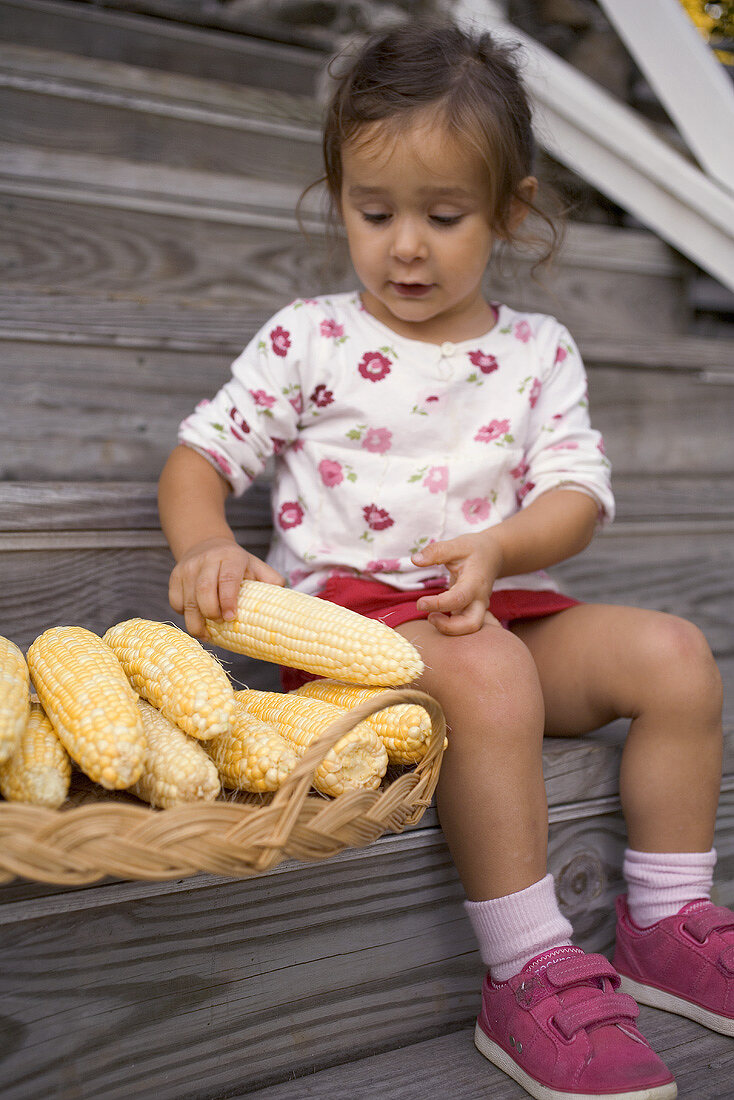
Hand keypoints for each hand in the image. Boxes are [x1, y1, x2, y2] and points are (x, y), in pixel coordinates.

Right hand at [169, 537, 284, 638]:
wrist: (206, 546)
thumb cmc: (237, 564)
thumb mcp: (256, 567)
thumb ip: (271, 582)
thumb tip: (286, 606)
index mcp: (231, 557)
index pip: (227, 579)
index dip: (228, 600)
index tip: (230, 618)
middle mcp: (207, 560)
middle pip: (204, 590)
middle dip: (211, 613)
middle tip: (220, 625)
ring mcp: (187, 568)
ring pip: (187, 600)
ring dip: (196, 622)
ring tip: (208, 634)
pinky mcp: (174, 577)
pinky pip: (176, 602)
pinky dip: (185, 616)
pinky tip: (197, 621)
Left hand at [411, 530, 503, 634]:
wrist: (493, 555)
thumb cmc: (474, 550)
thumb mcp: (456, 545)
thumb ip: (436, 552)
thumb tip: (415, 560)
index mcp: (474, 582)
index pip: (458, 599)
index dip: (438, 604)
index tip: (419, 603)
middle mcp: (479, 599)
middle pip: (471, 624)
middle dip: (449, 627)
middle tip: (430, 617)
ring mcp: (477, 607)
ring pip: (469, 628)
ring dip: (450, 629)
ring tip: (432, 616)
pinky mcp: (472, 610)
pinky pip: (464, 624)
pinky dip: (451, 626)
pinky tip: (437, 615)